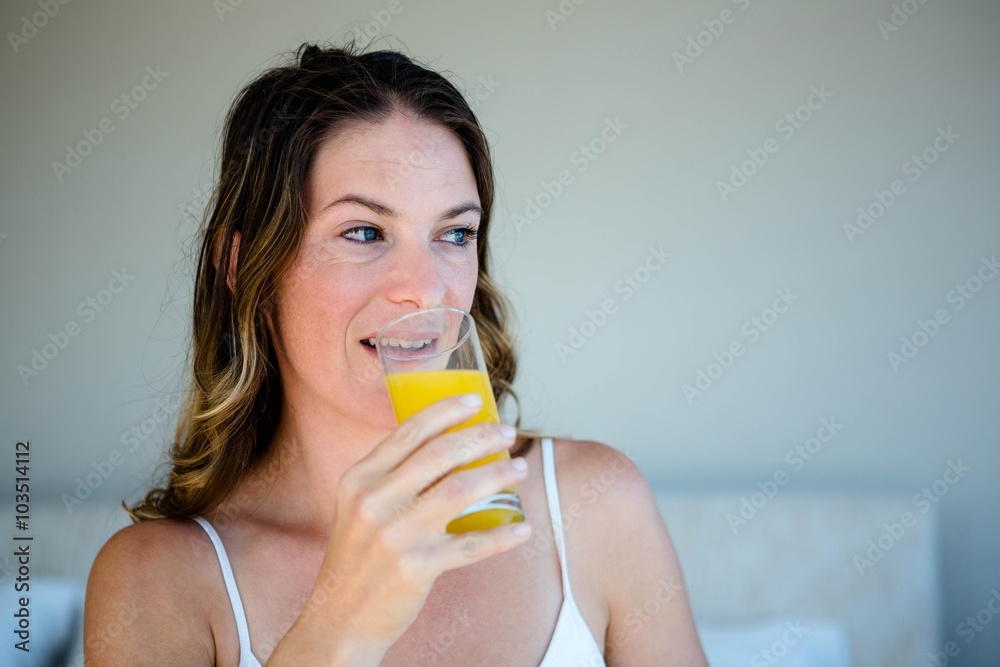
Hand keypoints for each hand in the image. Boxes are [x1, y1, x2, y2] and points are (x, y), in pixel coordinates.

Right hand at [302, 394, 530, 650]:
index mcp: (360, 479)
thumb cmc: (357, 558)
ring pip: (460, 491)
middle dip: (482, 437)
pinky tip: (522, 528)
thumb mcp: (358, 506)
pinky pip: (471, 544)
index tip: (476, 401)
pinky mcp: (416, 568)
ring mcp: (396, 535)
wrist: (339, 619)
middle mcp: (375, 501)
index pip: (408, 432)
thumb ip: (390, 476)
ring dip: (498, 476)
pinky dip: (501, 536)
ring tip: (520, 470)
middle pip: (440, 454)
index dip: (446, 411)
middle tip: (508, 433)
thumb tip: (443, 443)